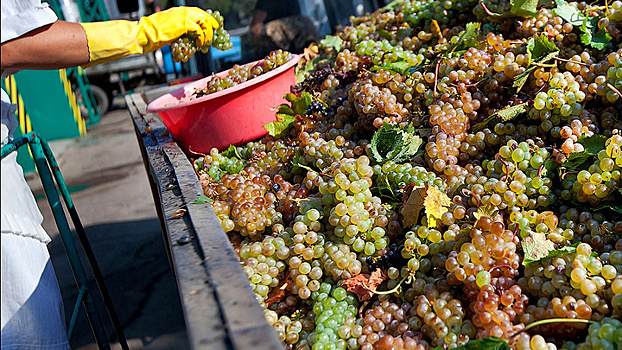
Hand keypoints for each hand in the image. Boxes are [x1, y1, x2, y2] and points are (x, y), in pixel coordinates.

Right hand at [80, 7, 218, 66]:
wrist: (143, 35)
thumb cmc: (152, 36)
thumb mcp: (169, 32)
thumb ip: (179, 33)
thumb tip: (187, 40)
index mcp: (177, 12)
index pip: (196, 12)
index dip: (206, 19)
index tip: (212, 26)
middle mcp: (181, 12)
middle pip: (202, 14)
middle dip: (211, 23)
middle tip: (216, 31)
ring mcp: (182, 17)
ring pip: (203, 21)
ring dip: (208, 33)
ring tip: (207, 43)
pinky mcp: (182, 25)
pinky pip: (199, 30)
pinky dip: (202, 39)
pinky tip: (200, 45)